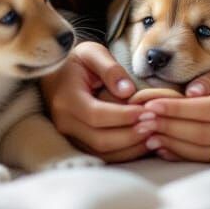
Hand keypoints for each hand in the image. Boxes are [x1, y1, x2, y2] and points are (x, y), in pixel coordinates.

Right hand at [39, 42, 150, 162]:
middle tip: (154, 124)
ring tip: (153, 134)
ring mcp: (69, 136)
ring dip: (129, 147)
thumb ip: (110, 68)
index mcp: (66, 99)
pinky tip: (142, 142)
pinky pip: (102, 155)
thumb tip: (128, 91)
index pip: (96, 115)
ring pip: (101, 152)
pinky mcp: (78, 143)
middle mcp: (65, 122)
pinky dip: (124, 153)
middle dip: (130, 135)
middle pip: (99, 139)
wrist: (55, 74)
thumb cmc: (77, 61)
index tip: (146, 110)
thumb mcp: (92, 53)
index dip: (123, 116)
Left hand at [134, 61, 209, 163]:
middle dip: (170, 128)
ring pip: (206, 151)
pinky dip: (186, 156)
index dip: (177, 109)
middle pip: (204, 133)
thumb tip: (188, 94)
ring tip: (149, 136)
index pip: (207, 109)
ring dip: (174, 145)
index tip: (150, 105)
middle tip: (143, 121)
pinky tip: (166, 149)